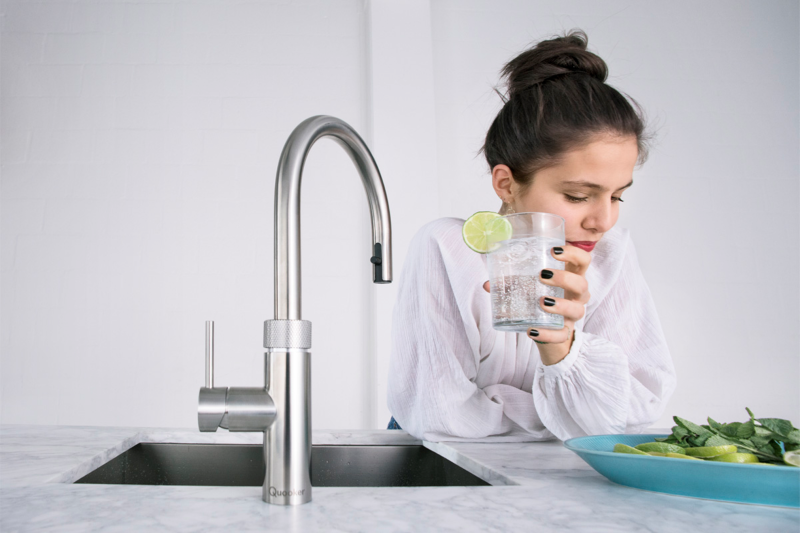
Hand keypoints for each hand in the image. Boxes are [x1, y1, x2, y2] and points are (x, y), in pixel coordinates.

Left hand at [483, 244, 591, 365]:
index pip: (583, 260)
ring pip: (578, 310)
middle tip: (542, 276)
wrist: (545, 331)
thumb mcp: (528, 288)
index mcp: (571, 277)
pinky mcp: (565, 333)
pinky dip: (547, 334)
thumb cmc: (538, 300)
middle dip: (564, 278)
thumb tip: (488, 285)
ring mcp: (573, 315)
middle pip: (582, 284)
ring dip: (561, 305)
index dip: (573, 253)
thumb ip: (511, 284)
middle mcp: (577, 296)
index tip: (553, 251)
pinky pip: (561, 336)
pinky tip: (532, 330)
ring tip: (542, 302)